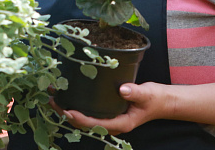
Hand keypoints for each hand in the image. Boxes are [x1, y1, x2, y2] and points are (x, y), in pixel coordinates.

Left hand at [50, 82, 168, 135]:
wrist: (162, 102)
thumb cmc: (155, 99)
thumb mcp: (148, 94)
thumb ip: (136, 92)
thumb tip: (122, 90)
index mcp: (121, 124)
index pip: (96, 125)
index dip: (80, 119)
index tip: (67, 110)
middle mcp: (112, 124)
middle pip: (86, 124)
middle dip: (68, 114)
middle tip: (53, 101)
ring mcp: (109, 119)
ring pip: (85, 119)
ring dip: (68, 110)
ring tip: (53, 98)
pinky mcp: (107, 111)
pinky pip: (89, 112)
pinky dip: (77, 104)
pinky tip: (66, 95)